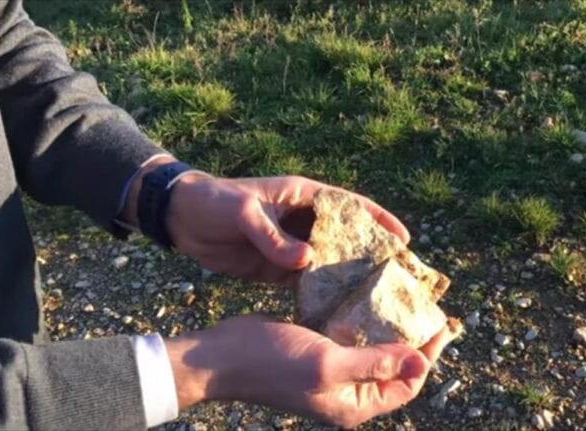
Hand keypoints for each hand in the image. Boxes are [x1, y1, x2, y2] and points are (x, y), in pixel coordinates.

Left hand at [165, 174, 409, 283]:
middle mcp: (304, 222)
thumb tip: (308, 261)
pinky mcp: (277, 267)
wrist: (181, 219)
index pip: (350, 206)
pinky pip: (305, 282)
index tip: (404, 240)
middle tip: (398, 278)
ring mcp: (292, 246)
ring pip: (329, 263)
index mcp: (304, 197)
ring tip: (375, 300)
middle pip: (346, 238)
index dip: (379, 220)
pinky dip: (320, 294)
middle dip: (371, 255)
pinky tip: (337, 311)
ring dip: (349, 278)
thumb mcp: (244, 213)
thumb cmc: (215, 202)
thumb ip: (274, 237)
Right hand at [165, 315, 458, 427]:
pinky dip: (363, 318)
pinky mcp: (317, 349)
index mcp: (352, 404)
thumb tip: (420, 363)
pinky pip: (350, 336)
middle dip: (414, 340)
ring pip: (373, 349)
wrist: (221, 356)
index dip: (427, 357)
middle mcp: (345, 391)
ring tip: (408, 299)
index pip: (405, 384)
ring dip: (390, 326)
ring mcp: (331, 370)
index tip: (444, 325)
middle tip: (432, 309)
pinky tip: (371, 296)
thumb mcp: (328, 364)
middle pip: (393, 367)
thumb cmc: (273, 362)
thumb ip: (373, 364)